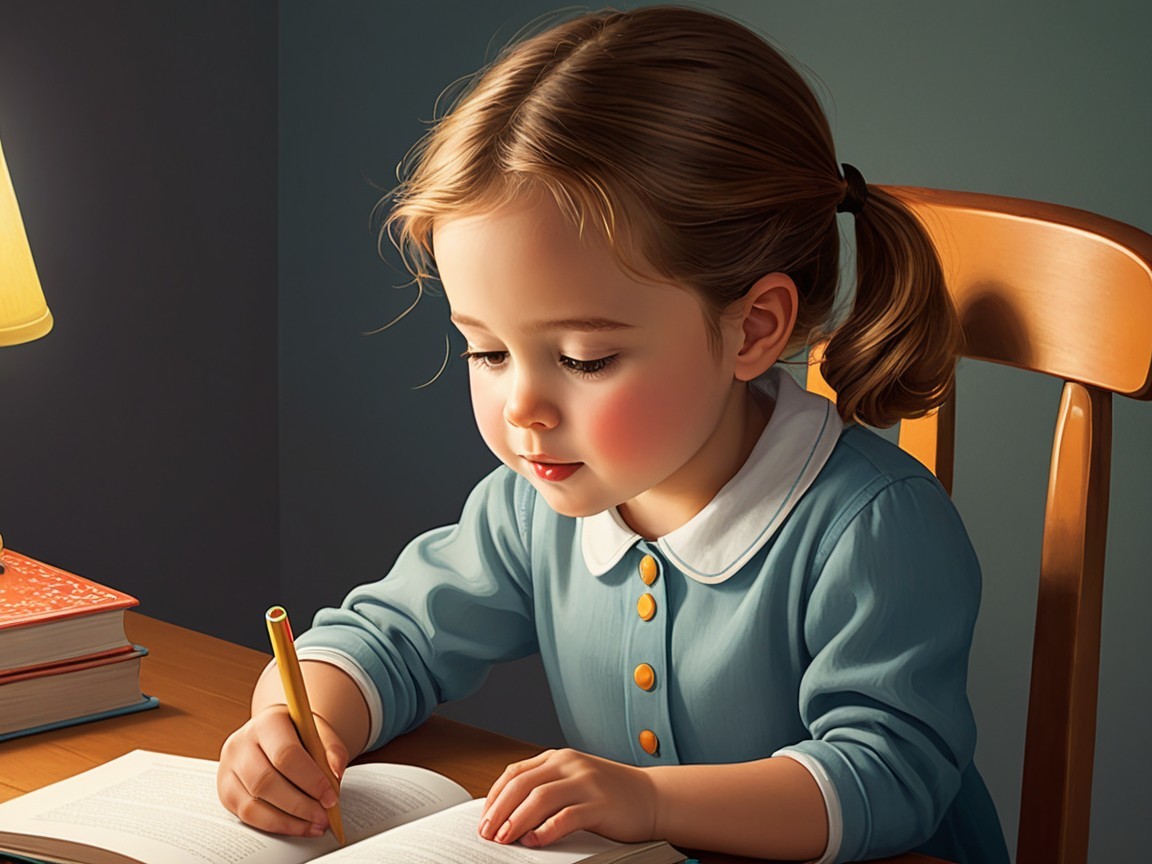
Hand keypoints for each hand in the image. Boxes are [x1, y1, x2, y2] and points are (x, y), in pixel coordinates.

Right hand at [216, 704, 348, 836]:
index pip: (285, 754)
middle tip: (324, 818)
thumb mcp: (319, 732)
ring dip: (289, 821)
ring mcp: (228, 769)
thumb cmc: (300, 735)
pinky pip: (247, 816)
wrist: (276, 735)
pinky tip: (298, 827)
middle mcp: (241, 743)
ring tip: (316, 825)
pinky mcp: (225, 792)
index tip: (331, 798)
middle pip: (266, 781)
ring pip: (253, 804)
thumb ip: (332, 750)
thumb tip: (336, 774)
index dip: (310, 780)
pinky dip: (276, 826)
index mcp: (267, 722)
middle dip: (299, 805)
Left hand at [479, 749, 657, 847]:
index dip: (494, 797)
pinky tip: (534, 841)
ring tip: (504, 839)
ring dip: (516, 820)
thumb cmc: (609, 794)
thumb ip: (546, 788)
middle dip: (499, 811)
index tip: (483, 819)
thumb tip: (506, 815)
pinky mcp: (600, 804)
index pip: (515, 773)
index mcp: (559, 758)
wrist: (652, 796)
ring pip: (540, 798)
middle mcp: (570, 765)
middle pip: (522, 785)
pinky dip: (546, 830)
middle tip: (486, 833)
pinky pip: (566, 816)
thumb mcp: (574, 781)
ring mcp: (586, 782)